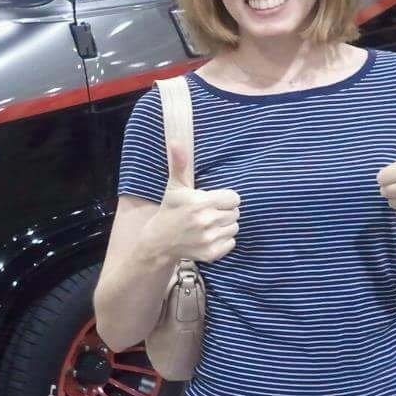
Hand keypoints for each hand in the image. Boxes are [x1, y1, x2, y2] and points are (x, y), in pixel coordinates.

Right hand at [145, 141, 239, 262]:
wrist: (159, 242)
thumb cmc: (170, 209)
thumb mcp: (175, 186)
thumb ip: (180, 163)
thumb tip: (176, 141)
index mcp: (200, 202)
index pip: (234, 198)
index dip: (225, 198)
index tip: (212, 200)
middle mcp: (206, 221)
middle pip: (235, 213)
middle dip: (224, 211)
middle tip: (208, 213)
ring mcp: (209, 239)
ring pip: (235, 227)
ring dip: (225, 225)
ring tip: (208, 224)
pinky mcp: (212, 254)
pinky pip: (232, 242)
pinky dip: (223, 240)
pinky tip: (208, 236)